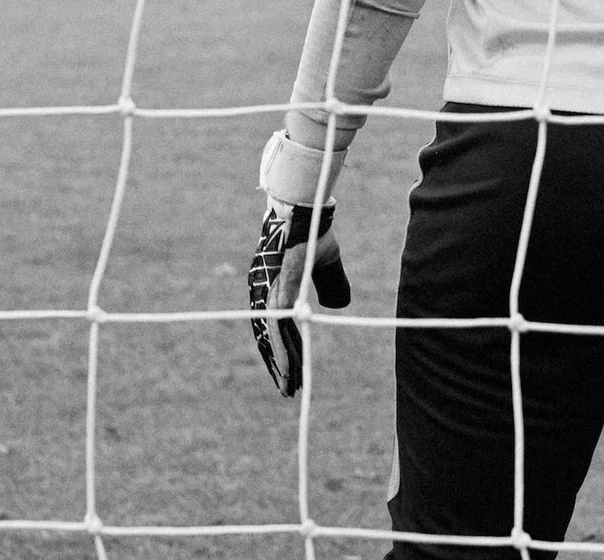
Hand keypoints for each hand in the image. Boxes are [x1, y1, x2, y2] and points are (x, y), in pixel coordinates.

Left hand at [246, 201, 352, 397]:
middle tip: (287, 391)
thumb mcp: (326, 263)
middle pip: (271, 338)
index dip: (284, 350)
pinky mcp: (280, 289)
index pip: (277, 328)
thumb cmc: (314, 233)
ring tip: (288, 388)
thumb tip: (336, 306)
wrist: (306, 211)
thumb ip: (331, 283)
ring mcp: (272, 292)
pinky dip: (282, 348)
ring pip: (274, 337)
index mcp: (275, 289)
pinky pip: (279, 326)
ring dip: (282, 364)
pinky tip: (286, 367)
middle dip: (281, 364)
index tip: (290, 372)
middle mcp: (267, 294)